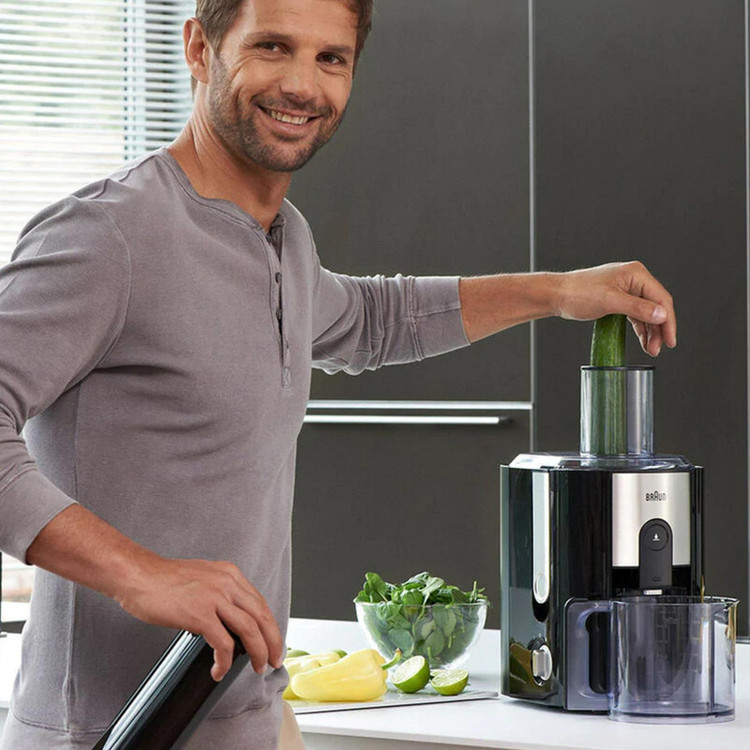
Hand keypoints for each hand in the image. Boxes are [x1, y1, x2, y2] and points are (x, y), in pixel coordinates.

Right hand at [115, 554, 283, 680]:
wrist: (137, 575)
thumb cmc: (162, 580)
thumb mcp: (202, 577)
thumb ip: (219, 591)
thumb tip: (229, 617)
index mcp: (229, 574)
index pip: (259, 603)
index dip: (270, 626)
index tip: (272, 642)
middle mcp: (227, 583)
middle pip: (262, 616)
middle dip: (273, 642)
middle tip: (273, 660)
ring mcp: (214, 597)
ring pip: (250, 630)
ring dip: (258, 653)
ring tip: (257, 668)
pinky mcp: (199, 614)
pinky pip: (222, 643)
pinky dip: (225, 661)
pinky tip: (219, 670)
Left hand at [554, 261, 675, 355]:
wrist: (557, 295)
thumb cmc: (577, 293)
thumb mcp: (609, 301)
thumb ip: (636, 308)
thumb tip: (661, 314)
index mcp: (635, 274)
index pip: (661, 299)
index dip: (668, 321)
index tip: (670, 340)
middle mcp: (634, 279)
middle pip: (656, 307)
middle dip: (659, 329)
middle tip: (658, 349)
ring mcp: (626, 289)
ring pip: (646, 313)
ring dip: (650, 332)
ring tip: (650, 349)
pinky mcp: (618, 299)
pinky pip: (635, 315)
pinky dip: (640, 329)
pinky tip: (643, 342)